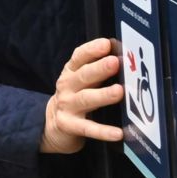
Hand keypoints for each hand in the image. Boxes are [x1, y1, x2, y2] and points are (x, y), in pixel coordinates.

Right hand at [40, 37, 125, 153]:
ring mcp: (67, 106)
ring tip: (119, 92)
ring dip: (103, 95)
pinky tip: (118, 133)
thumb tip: (123, 58)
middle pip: (84, 76)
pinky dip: (103, 131)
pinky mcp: (69, 125)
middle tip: (115, 63)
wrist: (53, 124)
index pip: (79, 57)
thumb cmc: (75, 97)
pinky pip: (88, 128)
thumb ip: (96, 69)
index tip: (106, 44)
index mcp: (71, 72)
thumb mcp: (80, 80)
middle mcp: (67, 86)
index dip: (92, 50)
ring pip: (86, 99)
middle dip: (99, 68)